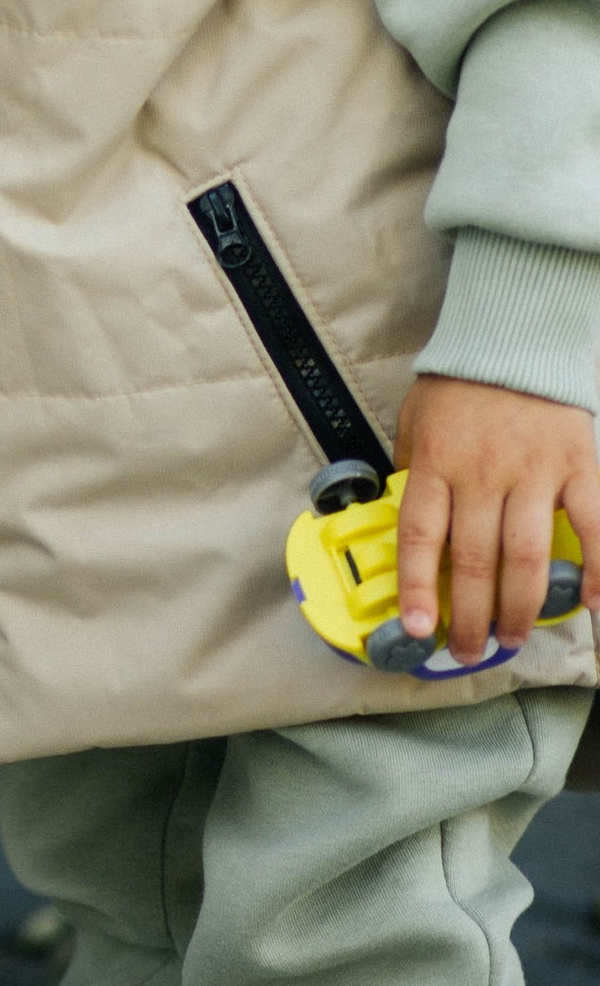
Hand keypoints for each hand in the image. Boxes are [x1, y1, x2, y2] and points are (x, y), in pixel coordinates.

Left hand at [394, 375, 599, 666]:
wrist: (516, 336)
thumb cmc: (462, 384)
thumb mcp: (416, 421)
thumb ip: (414, 472)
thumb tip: (405, 522)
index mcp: (436, 462)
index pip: (420, 537)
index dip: (418, 588)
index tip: (418, 628)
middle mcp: (482, 472)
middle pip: (474, 560)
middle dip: (471, 615)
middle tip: (470, 649)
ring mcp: (533, 471)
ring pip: (525, 556)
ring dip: (518, 607)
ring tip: (511, 637)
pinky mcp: (577, 465)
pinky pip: (592, 527)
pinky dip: (596, 568)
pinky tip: (591, 602)